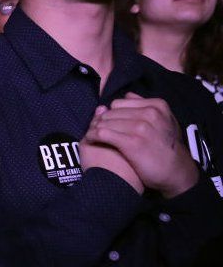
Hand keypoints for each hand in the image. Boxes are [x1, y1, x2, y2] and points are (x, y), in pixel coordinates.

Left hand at [83, 94, 198, 197]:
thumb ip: (146, 106)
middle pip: (110, 113)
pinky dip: (92, 136)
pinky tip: (90, 140)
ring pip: (104, 122)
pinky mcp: (131, 142)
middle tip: (96, 131)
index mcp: (156, 105)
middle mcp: (149, 113)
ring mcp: (141, 127)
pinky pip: (102, 133)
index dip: (111, 114)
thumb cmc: (166, 147)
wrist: (176, 171)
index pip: (118, 103)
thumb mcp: (164, 122)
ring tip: (92, 137)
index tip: (108, 123)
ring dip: (94, 129)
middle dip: (100, 121)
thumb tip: (127, 94)